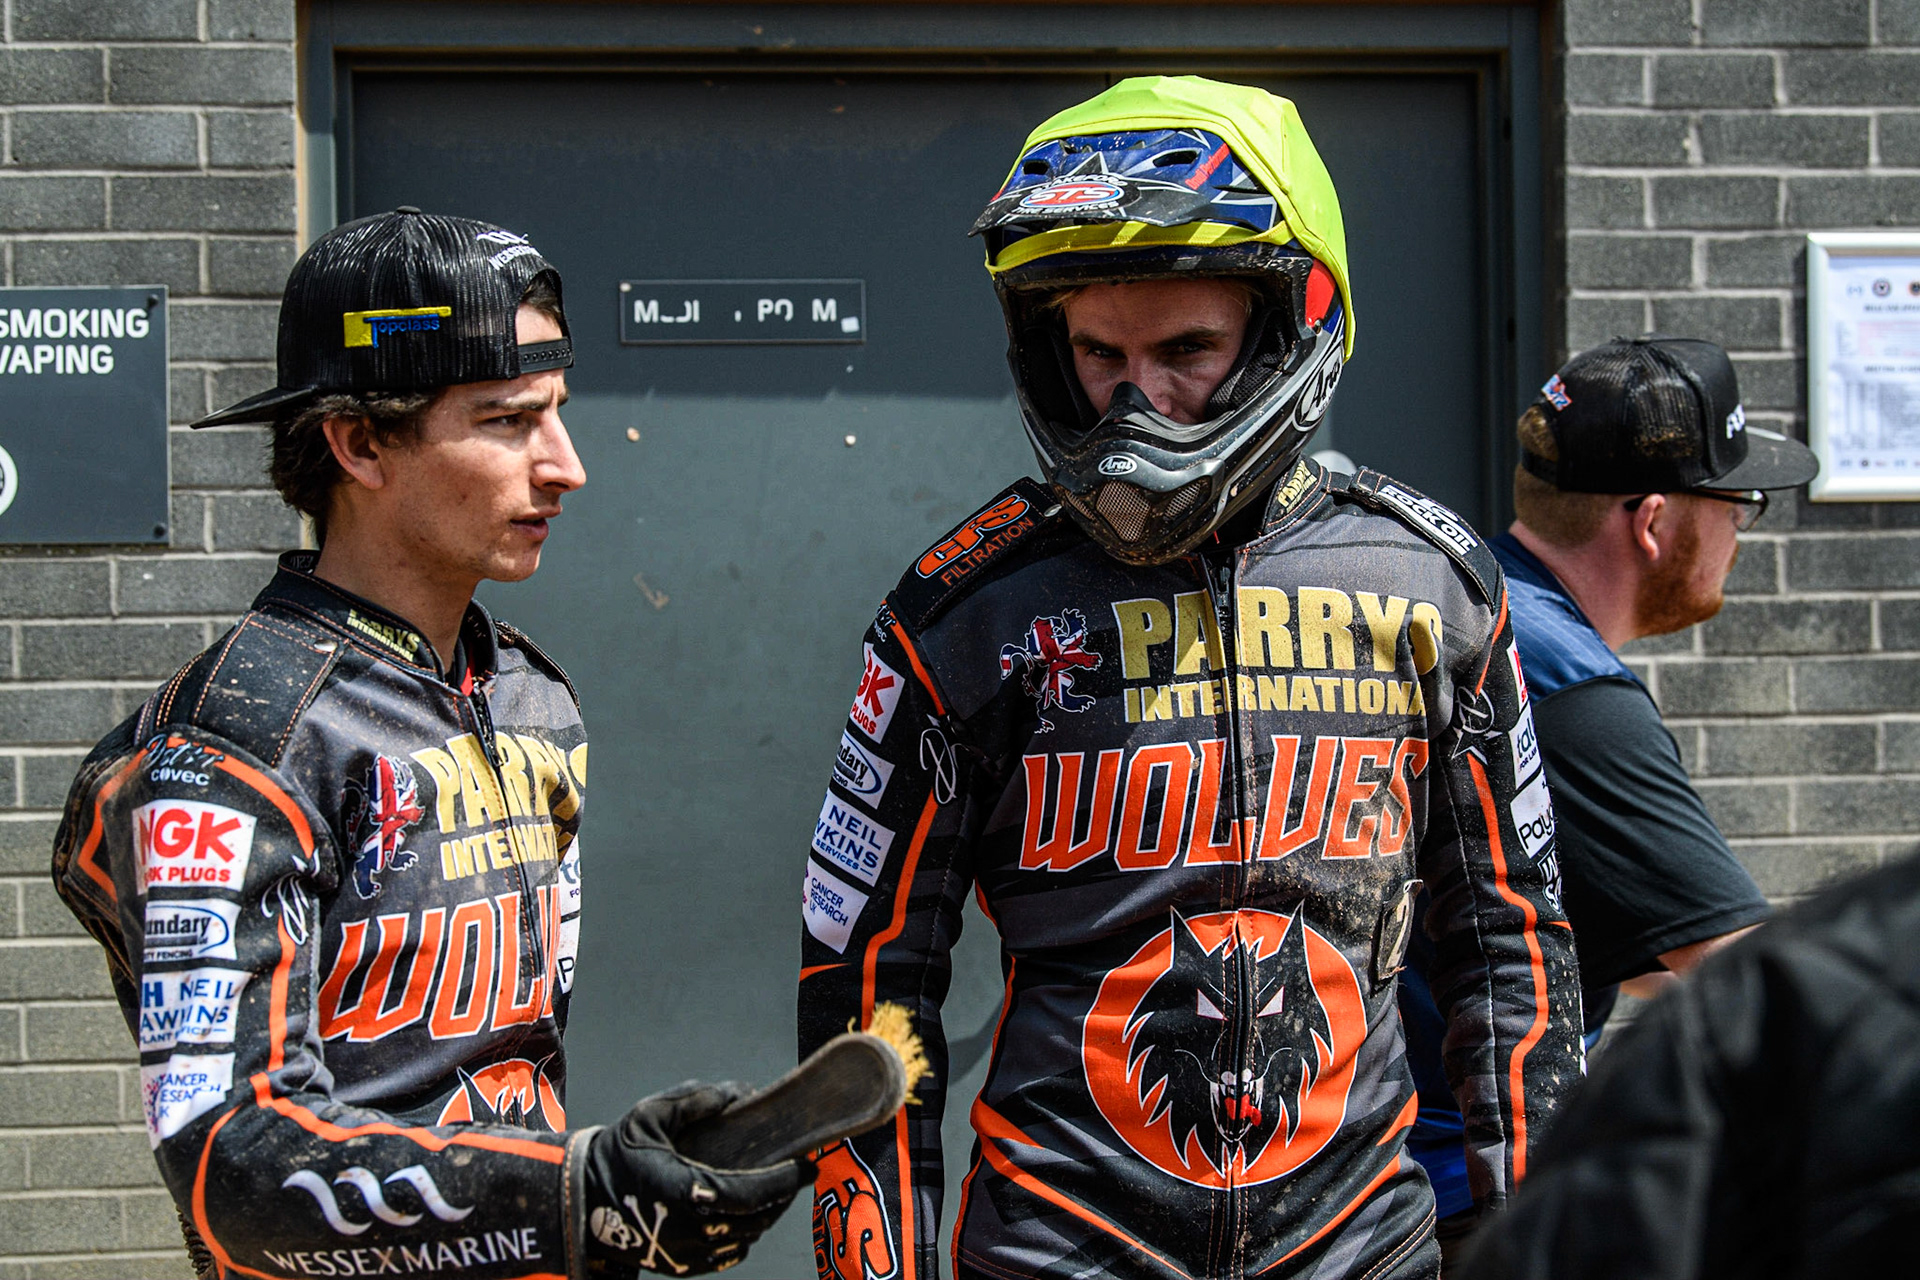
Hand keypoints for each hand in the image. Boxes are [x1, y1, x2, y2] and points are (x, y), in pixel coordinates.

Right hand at [582, 1081, 811, 1275]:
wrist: (580, 1203)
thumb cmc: (615, 1156)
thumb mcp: (649, 1115)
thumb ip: (694, 1100)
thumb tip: (737, 1096)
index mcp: (685, 1191)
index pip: (750, 1193)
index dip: (784, 1182)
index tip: (806, 1165)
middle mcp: (690, 1230)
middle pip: (757, 1219)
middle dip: (782, 1196)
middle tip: (796, 1173)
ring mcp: (687, 1255)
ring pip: (746, 1239)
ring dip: (765, 1215)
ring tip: (773, 1189)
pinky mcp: (682, 1268)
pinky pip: (729, 1255)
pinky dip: (745, 1234)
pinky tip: (746, 1212)